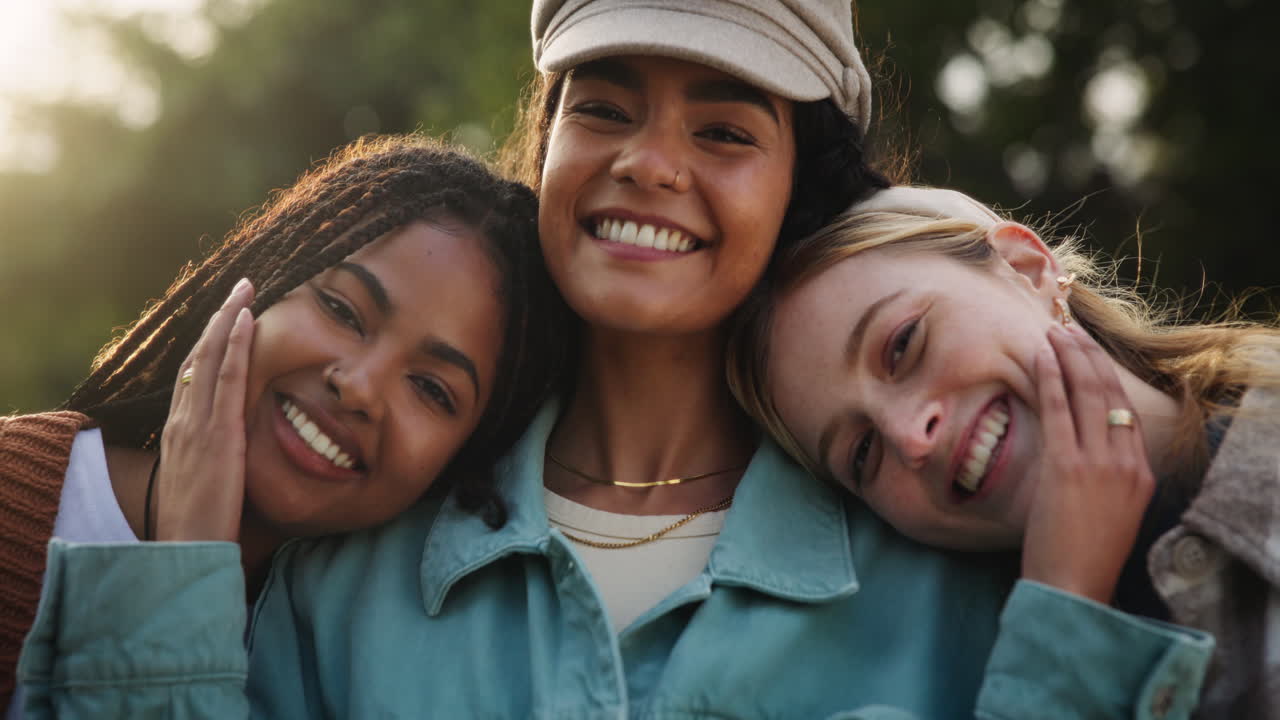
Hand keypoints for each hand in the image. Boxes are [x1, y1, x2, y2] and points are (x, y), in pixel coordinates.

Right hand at [153, 278, 255, 541]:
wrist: (186, 551)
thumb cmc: (200, 525)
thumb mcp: (207, 482)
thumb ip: (217, 459)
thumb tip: (236, 451)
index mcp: (181, 431)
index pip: (193, 374)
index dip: (209, 342)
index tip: (226, 316)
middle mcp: (183, 420)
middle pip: (198, 356)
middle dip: (219, 317)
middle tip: (240, 286)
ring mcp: (197, 423)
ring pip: (209, 357)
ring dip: (228, 318)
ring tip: (246, 288)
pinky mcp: (217, 432)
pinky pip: (226, 378)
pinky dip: (235, 345)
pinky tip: (248, 319)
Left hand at [1020, 324, 1154, 603]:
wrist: (1073, 588)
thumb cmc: (1081, 556)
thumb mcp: (1110, 513)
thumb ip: (1105, 479)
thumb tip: (1081, 450)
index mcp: (1141, 473)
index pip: (1125, 410)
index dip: (1106, 375)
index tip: (1088, 352)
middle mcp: (1126, 462)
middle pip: (1111, 393)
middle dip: (1089, 355)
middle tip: (1070, 330)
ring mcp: (1099, 463)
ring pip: (1087, 393)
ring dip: (1070, 356)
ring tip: (1054, 332)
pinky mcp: (1068, 466)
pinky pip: (1058, 409)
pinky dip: (1049, 377)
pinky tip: (1040, 356)